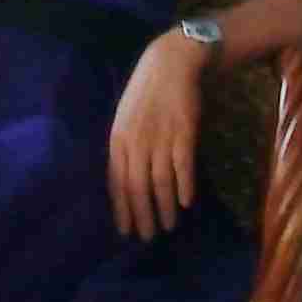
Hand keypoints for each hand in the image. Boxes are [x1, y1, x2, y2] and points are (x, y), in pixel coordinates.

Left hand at [108, 31, 209, 239]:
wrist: (170, 65)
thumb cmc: (146, 94)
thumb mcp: (124, 120)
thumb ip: (124, 149)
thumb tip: (124, 180)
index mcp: (117, 141)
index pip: (116, 182)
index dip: (121, 208)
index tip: (125, 231)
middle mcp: (136, 143)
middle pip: (137, 187)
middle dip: (142, 215)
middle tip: (148, 236)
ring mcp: (159, 139)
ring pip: (159, 182)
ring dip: (163, 207)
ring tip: (168, 226)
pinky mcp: (183, 133)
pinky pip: (182, 166)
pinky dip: (183, 186)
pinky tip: (185, 202)